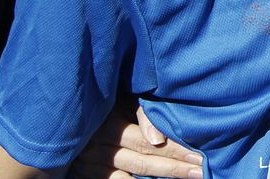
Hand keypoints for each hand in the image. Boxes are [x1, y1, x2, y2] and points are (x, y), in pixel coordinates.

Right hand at [71, 102, 202, 178]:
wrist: (68, 120)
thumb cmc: (105, 104)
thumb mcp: (120, 99)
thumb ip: (142, 112)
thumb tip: (158, 140)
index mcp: (112, 120)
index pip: (149, 139)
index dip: (176, 147)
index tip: (199, 154)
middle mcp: (102, 142)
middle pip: (146, 157)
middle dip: (176, 165)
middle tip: (201, 170)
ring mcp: (94, 161)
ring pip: (136, 171)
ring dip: (165, 176)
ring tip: (190, 176)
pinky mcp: (88, 173)